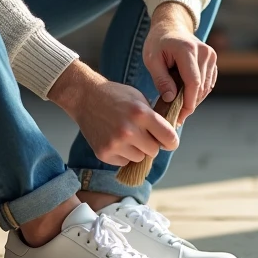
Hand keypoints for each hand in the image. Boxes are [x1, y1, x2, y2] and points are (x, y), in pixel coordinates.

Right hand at [49, 60, 178, 165]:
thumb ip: (154, 118)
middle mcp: (129, 131)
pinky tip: (115, 140)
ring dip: (136, 150)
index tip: (169, 142)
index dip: (171, 141)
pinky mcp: (104, 153)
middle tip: (142, 134)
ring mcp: (115, 144)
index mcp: (142, 114)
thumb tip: (169, 137)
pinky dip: (123, 154)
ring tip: (126, 135)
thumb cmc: (115, 96)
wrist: (85, 97)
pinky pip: (124, 162)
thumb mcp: (139, 98)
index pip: (169, 138)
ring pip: (139, 158)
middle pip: (154, 151)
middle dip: (151, 144)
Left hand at [143, 2, 217, 125]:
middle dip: (189, 104)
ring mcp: (211, 56)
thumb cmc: (158, 42)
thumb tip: (171, 98)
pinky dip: (198, 92)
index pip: (193, 82)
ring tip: (178, 106)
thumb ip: (161, 79)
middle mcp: (204, 52)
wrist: (171, 27)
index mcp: (187, 50)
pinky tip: (185, 95)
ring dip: (193, 99)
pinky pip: (208, 83)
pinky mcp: (213, 60)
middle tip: (175, 116)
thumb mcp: (151, 59)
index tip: (179, 117)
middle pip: (200, 87)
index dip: (188, 102)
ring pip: (206, 87)